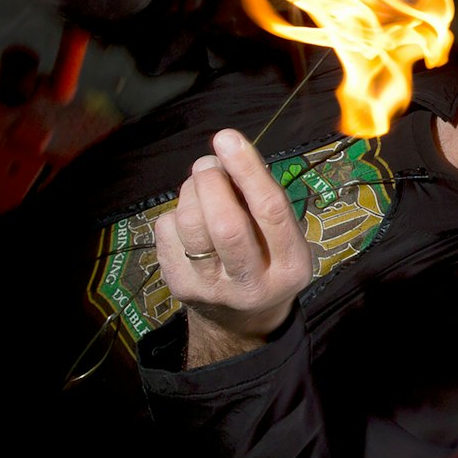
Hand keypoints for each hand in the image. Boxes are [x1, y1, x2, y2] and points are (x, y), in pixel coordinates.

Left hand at [154, 130, 313, 364]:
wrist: (240, 319)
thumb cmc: (267, 258)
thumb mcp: (283, 236)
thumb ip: (260, 198)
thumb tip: (226, 152)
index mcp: (290, 266)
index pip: (270, 211)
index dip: (247, 169)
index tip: (228, 138)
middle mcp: (252, 284)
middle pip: (225, 225)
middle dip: (211, 182)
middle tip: (210, 164)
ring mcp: (212, 290)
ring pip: (190, 226)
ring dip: (191, 191)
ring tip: (201, 185)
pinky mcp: (180, 287)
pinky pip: (167, 231)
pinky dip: (177, 212)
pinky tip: (191, 218)